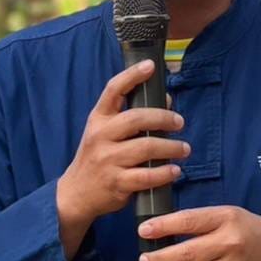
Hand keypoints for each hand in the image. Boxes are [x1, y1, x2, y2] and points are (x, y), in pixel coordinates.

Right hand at [57, 60, 187, 258]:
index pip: (113, 90)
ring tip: (184, 149)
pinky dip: (165, 172)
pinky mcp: (117, 182)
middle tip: (179, 122)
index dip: (132, 75)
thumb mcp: (106, 132)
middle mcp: (101, 136)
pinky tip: (175, 170)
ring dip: (171, 147)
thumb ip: (132, 116)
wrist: (76, 194)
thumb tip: (167, 99)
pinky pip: (147, 176)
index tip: (150, 66)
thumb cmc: (97, 157)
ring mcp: (108, 160)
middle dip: (164, 118)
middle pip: (137, 118)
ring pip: (146, 147)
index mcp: (99, 119)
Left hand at [137, 206, 260, 260]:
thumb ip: (200, 220)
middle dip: (160, 257)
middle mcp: (229, 245)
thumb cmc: (248, 228)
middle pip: (187, 254)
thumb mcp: (227, 214)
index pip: (190, 222)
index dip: (163, 226)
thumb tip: (164, 227)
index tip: (144, 230)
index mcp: (228, 220)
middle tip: (143, 257)